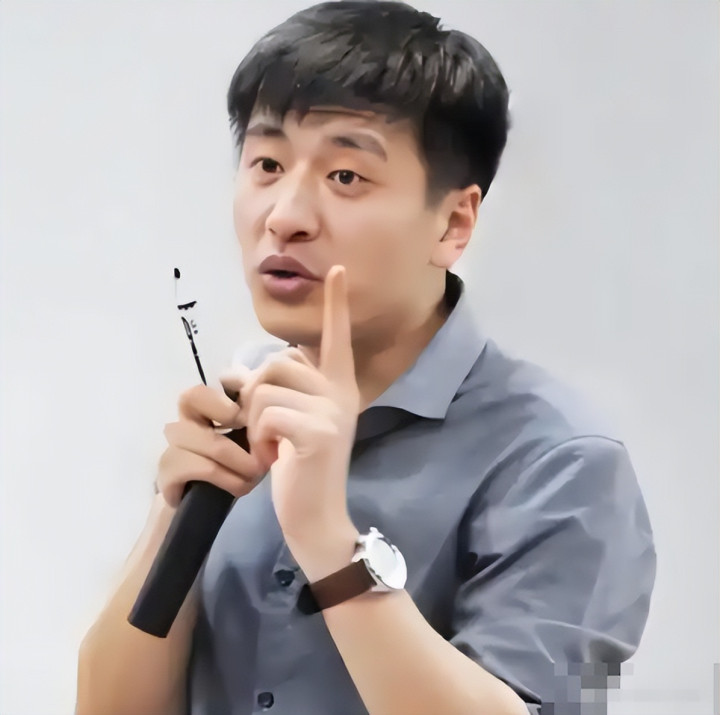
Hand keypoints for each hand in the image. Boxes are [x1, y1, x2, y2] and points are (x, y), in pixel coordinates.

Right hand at [157, 382, 265, 508]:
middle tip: (256, 437)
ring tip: (257, 472)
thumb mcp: (251, 436)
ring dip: (240, 459)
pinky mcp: (167, 473)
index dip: (230, 393)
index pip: (209, 381)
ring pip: (208, 440)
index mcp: (202, 407)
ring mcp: (172, 446)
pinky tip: (241, 487)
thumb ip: (256, 412)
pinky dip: (227, 477)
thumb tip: (269, 391)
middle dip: (228, 413)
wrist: (209, 509)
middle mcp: (183, 421)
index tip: (254, 414)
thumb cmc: (235, 466)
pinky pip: (199, 467)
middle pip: (191, 397)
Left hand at [235, 265, 360, 545]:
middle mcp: (340, 392)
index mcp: (337, 386)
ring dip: (253, 422)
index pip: (336, 336)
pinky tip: (271, 459)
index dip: (336, 304)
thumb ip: (278, 391)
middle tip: (266, 430)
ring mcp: (332, 411)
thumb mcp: (292, 422)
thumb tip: (238, 373)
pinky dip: (257, 438)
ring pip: (265, 389)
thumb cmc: (300, 468)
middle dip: (255, 396)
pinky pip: (266, 414)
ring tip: (270, 447)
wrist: (316, 516)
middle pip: (276, 362)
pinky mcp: (318, 432)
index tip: (339, 270)